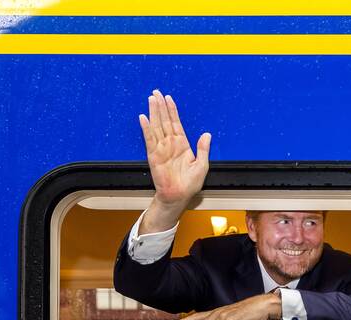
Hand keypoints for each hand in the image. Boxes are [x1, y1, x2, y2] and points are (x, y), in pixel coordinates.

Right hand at [138, 90, 210, 232]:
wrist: (179, 196)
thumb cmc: (190, 184)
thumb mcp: (202, 165)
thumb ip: (203, 148)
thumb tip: (207, 134)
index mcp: (182, 145)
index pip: (176, 123)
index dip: (172, 111)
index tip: (168, 98)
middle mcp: (170, 144)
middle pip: (164, 121)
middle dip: (160, 106)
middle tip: (155, 92)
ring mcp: (161, 149)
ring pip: (157, 126)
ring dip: (153, 112)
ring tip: (151, 99)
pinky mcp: (154, 156)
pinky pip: (149, 139)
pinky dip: (146, 128)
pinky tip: (143, 117)